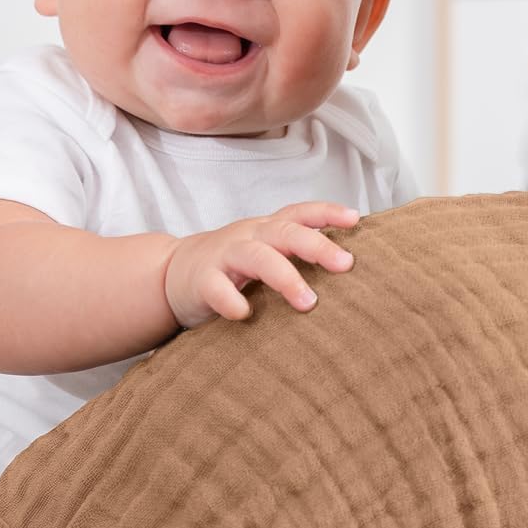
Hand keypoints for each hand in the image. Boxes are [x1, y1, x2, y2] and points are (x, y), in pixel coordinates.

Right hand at [162, 202, 358, 329]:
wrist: (173, 274)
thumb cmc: (233, 268)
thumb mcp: (266, 253)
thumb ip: (297, 258)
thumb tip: (352, 277)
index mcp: (268, 230)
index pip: (299, 213)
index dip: (326, 212)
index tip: (355, 219)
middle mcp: (250, 237)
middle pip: (285, 232)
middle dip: (316, 246)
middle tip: (345, 264)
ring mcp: (224, 256)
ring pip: (257, 257)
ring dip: (284, 277)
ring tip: (308, 302)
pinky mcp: (201, 281)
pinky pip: (217, 288)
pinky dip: (231, 301)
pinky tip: (244, 314)